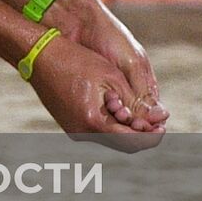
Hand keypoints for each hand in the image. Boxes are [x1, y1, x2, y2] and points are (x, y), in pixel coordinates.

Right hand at [27, 36, 164, 151]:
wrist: (38, 54)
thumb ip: (136, 102)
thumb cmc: (75, 60)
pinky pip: (96, 131)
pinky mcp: (68, 123)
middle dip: (141, 135)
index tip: (163, 126)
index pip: (132, 142)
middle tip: (156, 123)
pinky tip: (118, 109)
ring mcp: (72, 129)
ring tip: (138, 113)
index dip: (151, 137)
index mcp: (93, 122)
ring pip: (109, 139)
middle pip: (121, 145)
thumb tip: (160, 118)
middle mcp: (81, 132)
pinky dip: (111, 125)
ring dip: (126, 130)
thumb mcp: (111, 78)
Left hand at [56, 0, 168, 130]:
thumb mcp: (130, 63)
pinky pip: (97, 111)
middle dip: (131, 125)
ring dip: (114, 122)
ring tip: (111, 118)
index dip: (149, 124)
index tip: (143, 128)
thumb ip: (142, 89)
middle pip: (133, 119)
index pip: (152, 113)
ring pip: (115, 118)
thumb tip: (162, 116)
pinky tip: (94, 119)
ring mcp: (106, 91)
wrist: (75, 21)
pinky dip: (98, 116)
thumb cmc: (107, 38)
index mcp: (142, 81)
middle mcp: (126, 89)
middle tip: (124, 123)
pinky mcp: (88, 92)